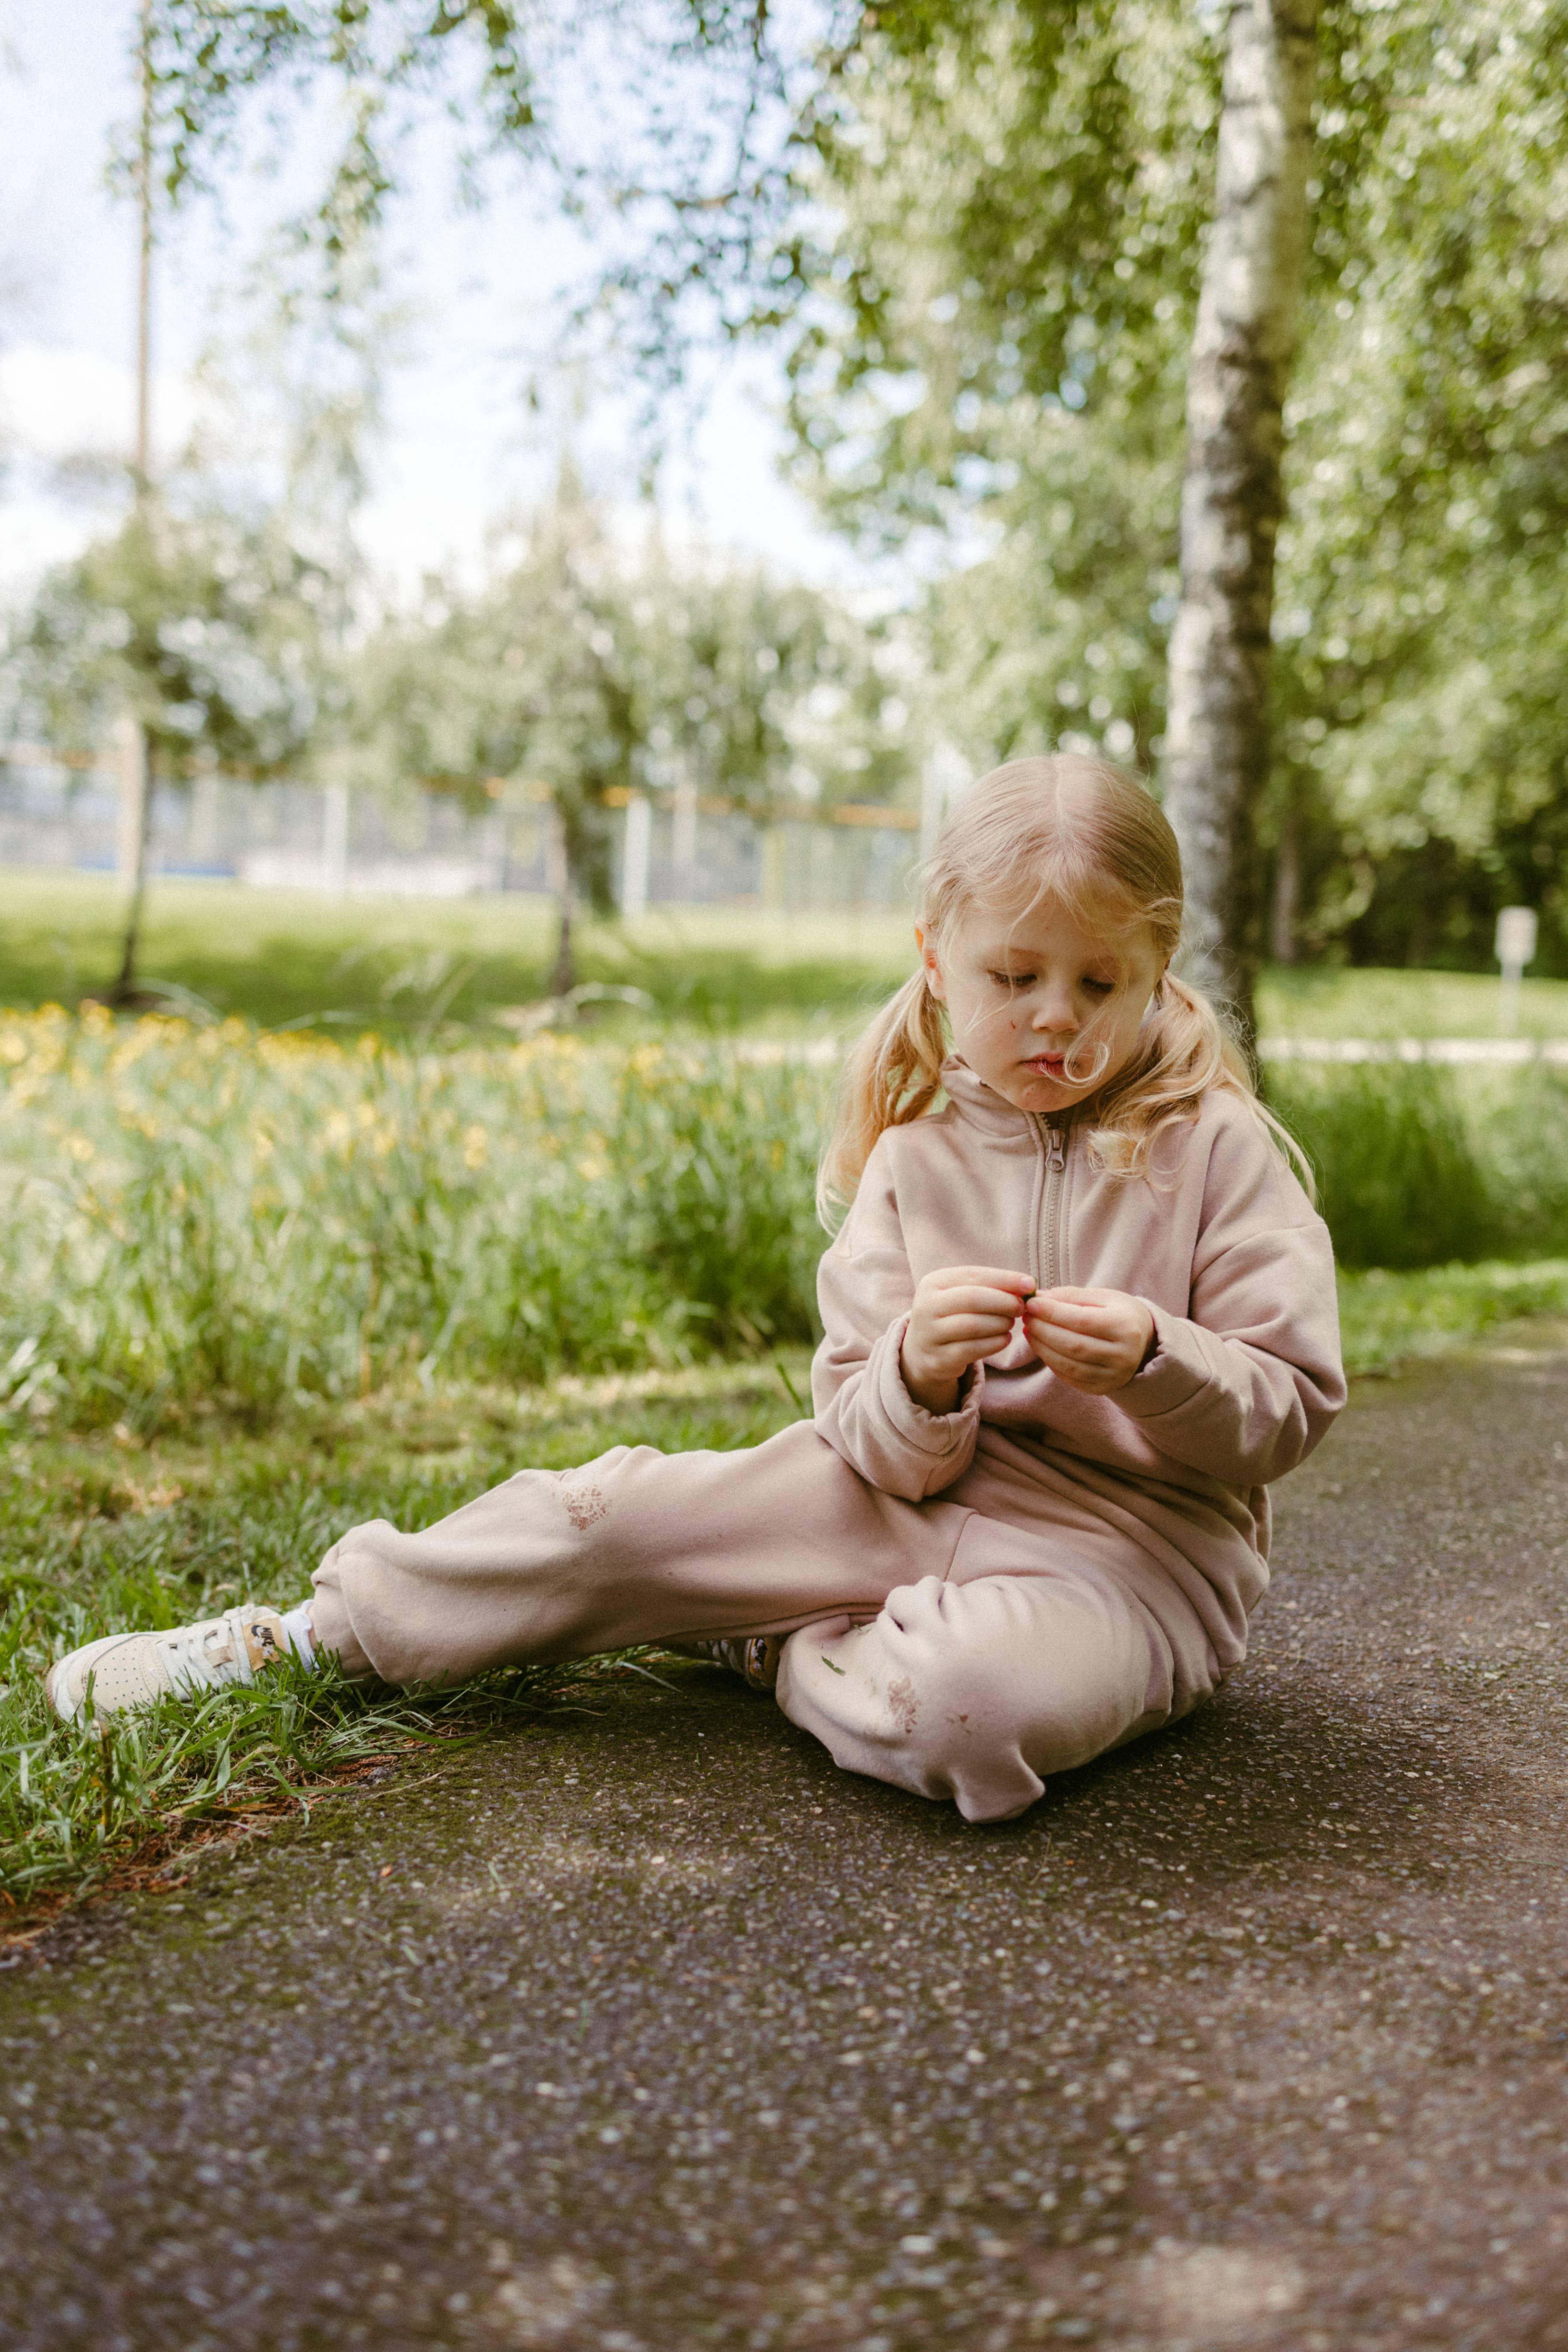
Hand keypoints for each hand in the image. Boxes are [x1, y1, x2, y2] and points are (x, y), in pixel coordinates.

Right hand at [901, 1264, 1034, 1415]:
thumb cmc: (953, 1314)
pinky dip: (994, 1343)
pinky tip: (1005, 1339)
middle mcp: (925, 1307)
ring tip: (1011, 1323)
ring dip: (1000, 1323)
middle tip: (1022, 1307)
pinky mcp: (938, 1360)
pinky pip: (972, 1350)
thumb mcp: (963, 1295)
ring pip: (973, 1326)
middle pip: (972, 1299)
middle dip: (1003, 1302)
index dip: (1004, 1279)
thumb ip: (990, 1287)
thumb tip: (1027, 1285)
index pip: (973, 1275)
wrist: (924, 1350)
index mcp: (932, 1283)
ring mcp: (928, 1335)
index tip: (1030, 1284)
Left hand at [1024, 1286, 1154, 1394]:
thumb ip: (1072, 1296)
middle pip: (1072, 1344)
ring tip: (1029, 1331)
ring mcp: (1114, 1376)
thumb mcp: (1103, 1297)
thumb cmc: (1119, 1314)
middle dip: (1043, 1330)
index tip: (1031, 1303)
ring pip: (1068, 1364)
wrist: (1144, 1342)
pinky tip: (1042, 1347)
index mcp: (1125, 1327)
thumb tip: (1039, 1298)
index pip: (1081, 1320)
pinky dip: (1051, 1362)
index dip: (1052, 1312)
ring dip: (1042, 1347)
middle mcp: (1123, 1355)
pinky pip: (1070, 1377)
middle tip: (1026, 1317)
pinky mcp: (1103, 1388)